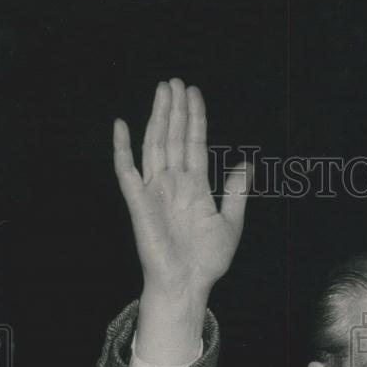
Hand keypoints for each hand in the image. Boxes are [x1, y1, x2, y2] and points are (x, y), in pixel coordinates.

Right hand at [113, 79, 251, 362]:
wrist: (188, 285)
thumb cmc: (206, 261)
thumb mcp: (230, 224)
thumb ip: (235, 193)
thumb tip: (245, 164)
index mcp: (194, 187)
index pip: (193, 144)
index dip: (194, 118)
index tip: (195, 93)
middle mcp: (173, 184)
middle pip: (172, 137)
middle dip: (174, 109)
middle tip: (175, 81)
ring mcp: (155, 191)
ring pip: (154, 145)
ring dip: (157, 117)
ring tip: (162, 90)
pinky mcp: (140, 203)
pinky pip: (127, 171)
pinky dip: (122, 149)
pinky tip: (121, 125)